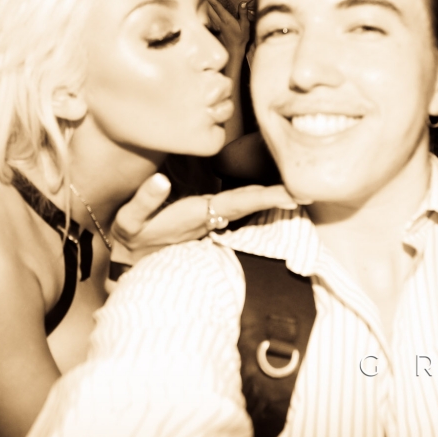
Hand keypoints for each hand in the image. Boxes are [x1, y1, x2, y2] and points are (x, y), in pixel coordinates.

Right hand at [110, 173, 296, 263]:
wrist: (130, 257)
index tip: (294, 194)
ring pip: (244, 205)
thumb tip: (160, 180)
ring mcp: (207, 218)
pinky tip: (269, 194)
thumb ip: (145, 200)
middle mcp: (208, 217)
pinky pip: (234, 205)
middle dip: (277, 197)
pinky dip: (254, 199)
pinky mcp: (204, 216)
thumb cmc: (132, 236)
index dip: (265, 196)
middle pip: (248, 204)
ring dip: (269, 198)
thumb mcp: (131, 220)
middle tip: (306, 190)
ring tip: (296, 191)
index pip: (238, 202)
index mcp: (197, 213)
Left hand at [206, 0, 250, 58]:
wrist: (234, 51)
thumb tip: (242, 2)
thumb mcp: (245, 26)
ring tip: (205, 1)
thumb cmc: (241, 38)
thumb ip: (243, 14)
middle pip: (210, 10)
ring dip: (207, 7)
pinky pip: (211, 20)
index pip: (217, 7)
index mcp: (226, 19)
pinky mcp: (217, 30)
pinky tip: (209, 13)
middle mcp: (220, 22)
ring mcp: (217, 26)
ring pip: (209, 15)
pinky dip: (209, 15)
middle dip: (206, 2)